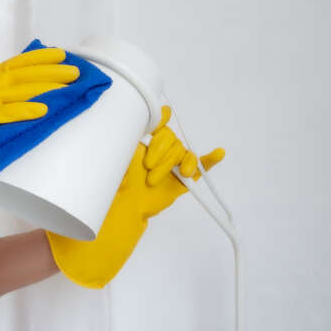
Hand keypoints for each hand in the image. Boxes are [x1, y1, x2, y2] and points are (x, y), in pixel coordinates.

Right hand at [0, 47, 79, 153]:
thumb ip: (6, 87)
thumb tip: (38, 81)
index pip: (18, 62)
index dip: (40, 57)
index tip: (62, 54)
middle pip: (23, 74)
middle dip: (51, 71)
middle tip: (75, 73)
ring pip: (18, 90)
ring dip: (44, 88)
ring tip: (66, 89)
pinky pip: (5, 114)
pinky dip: (24, 110)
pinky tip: (42, 110)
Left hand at [45, 105, 224, 287]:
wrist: (123, 209)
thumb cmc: (115, 186)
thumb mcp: (112, 167)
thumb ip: (117, 156)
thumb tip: (124, 154)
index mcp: (143, 141)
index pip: (157, 123)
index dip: (159, 121)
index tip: (157, 124)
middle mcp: (159, 149)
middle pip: (171, 139)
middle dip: (163, 153)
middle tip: (149, 170)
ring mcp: (172, 163)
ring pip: (183, 153)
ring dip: (176, 163)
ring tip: (167, 176)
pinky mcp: (181, 179)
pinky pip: (199, 166)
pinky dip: (209, 160)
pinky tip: (218, 153)